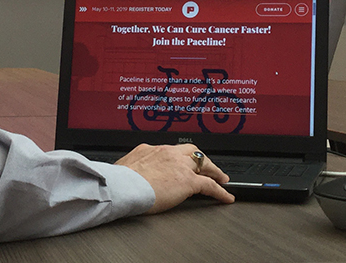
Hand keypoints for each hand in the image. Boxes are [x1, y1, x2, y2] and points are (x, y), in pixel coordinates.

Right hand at [115, 143, 234, 212]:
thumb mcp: (123, 168)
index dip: (180, 157)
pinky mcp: (188, 181)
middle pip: (191, 152)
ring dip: (214, 171)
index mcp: (150, 149)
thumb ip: (131, 168)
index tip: (181, 162)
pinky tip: (226, 196)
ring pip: (204, 164)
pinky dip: (220, 191)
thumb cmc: (119, 181)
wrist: (123, 187)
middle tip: (208, 166)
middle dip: (200, 159)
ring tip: (222, 178)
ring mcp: (180, 166)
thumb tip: (127, 173)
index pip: (170, 151)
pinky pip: (210, 185)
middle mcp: (167, 153)